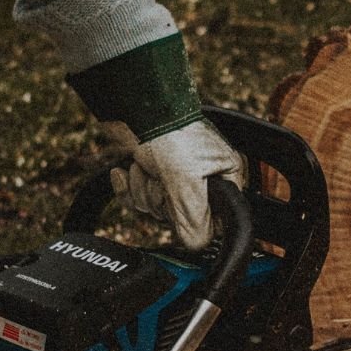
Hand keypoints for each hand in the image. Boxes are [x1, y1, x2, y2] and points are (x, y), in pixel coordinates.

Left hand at [102, 119, 244, 249]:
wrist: (136, 104)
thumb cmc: (170, 131)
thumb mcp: (186, 181)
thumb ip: (195, 219)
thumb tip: (197, 245)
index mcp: (225, 178)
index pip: (212, 221)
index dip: (190, 218)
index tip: (178, 203)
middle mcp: (204, 178)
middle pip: (178, 215)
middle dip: (160, 199)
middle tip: (161, 176)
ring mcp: (176, 176)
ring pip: (155, 207)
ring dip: (143, 189)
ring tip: (146, 166)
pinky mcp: (153, 172)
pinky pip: (137, 197)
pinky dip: (127, 186)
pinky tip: (125, 171)